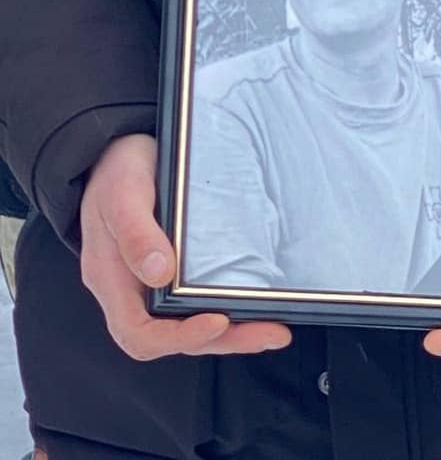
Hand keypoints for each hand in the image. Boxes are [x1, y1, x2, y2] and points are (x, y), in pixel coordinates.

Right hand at [80, 134, 291, 360]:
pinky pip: (198, 302)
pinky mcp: (174, 270)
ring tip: (275, 329)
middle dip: (224, 340)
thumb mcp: (122, 193)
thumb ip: (135, 232)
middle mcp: (132, 291)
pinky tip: (256, 307)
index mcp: (111, 279)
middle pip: (174, 336)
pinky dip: (229, 310)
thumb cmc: (116, 172)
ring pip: (191, 323)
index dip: (179, 337)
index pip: (140, 333)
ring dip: (234, 332)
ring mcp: (153, 283)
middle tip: (270, 332)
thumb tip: (159, 273)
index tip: (217, 321)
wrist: (116, 154)